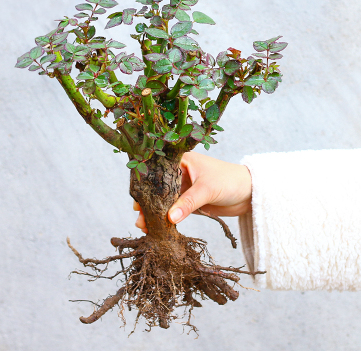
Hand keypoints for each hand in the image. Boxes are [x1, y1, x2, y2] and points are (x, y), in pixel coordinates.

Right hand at [134, 151, 251, 232]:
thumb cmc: (230, 180)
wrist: (250, 193)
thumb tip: (169, 218)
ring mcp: (184, 189)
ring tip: (144, 226)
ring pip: (164, 201)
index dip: (147, 186)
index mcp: (181, 161)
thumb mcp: (207, 189)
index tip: (138, 200)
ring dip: (155, 213)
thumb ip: (188, 203)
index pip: (159, 172)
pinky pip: (174, 211)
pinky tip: (157, 227)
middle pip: (158, 189)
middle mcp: (180, 174)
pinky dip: (166, 219)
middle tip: (140, 217)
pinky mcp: (190, 203)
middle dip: (148, 203)